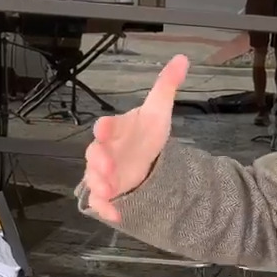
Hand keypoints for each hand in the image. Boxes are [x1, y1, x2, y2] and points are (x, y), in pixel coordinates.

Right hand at [83, 55, 188, 222]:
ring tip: (109, 190)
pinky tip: (116, 216)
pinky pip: (100, 202)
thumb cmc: (145, 133)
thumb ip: (166, 85)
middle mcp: (105, 150)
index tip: (104, 127)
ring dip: (99, 184)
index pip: (108, 126)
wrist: (143, 159)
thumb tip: (182, 59)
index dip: (106, 127)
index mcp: (116, 129)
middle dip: (98, 160)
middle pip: (95, 153)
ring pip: (94, 178)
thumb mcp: (158, 110)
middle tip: (106, 166)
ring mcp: (104, 172)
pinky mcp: (107, 192)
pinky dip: (106, 209)